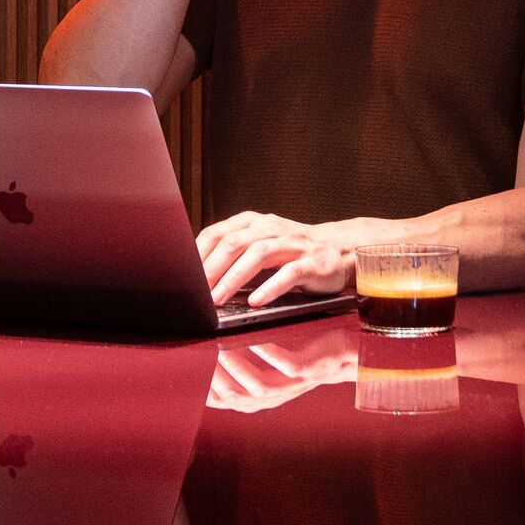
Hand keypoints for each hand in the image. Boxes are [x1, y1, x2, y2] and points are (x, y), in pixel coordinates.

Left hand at [197, 211, 357, 306]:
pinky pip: (289, 274)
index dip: (199, 255)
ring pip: (259, 254)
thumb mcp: (261, 245)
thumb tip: (198, 277)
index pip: (218, 233)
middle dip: (212, 268)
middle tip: (197, 292)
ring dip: (234, 277)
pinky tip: (255, 301)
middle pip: (235, 242)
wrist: (339, 250)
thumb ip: (234, 254)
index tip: (184, 277)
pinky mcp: (312, 263)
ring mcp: (293, 244)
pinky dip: (269, 287)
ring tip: (219, 298)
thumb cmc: (292, 252)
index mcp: (254, 223)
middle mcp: (272, 228)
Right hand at [208, 335, 361, 412]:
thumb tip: (205, 349)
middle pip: (237, 397)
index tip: (187, 371)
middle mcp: (272, 397)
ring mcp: (291, 385)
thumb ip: (238, 365)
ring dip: (238, 368)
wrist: (342, 354)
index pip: (224, 401)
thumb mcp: (265, 365)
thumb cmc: (299, 353)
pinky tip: (256, 340)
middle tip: (200, 357)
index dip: (205, 390)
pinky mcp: (307, 370)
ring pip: (258, 387)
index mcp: (257, 398)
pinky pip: (286, 366)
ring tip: (222, 350)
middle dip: (216, 379)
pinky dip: (270, 354)